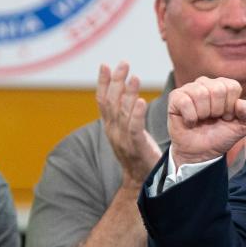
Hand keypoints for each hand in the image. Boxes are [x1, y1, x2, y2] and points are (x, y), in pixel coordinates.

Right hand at [96, 62, 161, 188]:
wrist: (141, 182)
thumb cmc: (139, 155)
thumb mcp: (130, 133)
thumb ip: (128, 116)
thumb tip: (130, 96)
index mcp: (110, 127)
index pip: (103, 101)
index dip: (104, 83)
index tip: (106, 65)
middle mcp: (113, 131)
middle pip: (112, 102)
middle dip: (116, 81)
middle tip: (123, 64)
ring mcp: (123, 139)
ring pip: (122, 112)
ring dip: (127, 93)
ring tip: (133, 77)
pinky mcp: (136, 147)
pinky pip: (134, 128)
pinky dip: (137, 114)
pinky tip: (141, 101)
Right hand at [167, 77, 245, 167]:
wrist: (201, 152)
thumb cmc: (220, 135)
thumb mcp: (242, 126)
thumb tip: (240, 103)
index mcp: (224, 86)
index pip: (232, 87)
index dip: (231, 107)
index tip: (226, 116)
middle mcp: (206, 83)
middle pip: (217, 89)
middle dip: (217, 110)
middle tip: (212, 119)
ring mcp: (190, 89)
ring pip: (200, 94)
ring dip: (203, 114)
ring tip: (202, 120)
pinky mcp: (175, 97)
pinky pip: (185, 102)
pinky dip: (190, 117)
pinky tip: (190, 122)